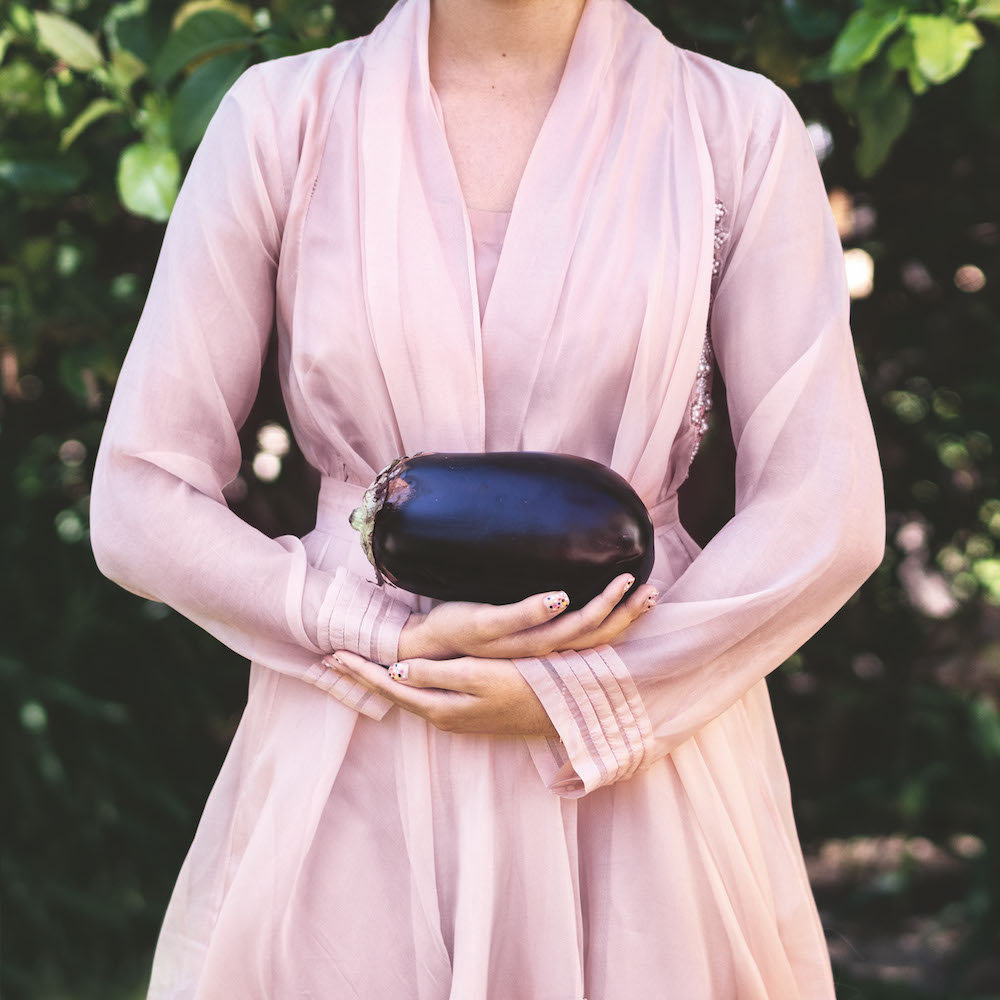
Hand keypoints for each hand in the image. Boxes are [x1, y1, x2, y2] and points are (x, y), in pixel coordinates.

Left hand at [321, 649, 558, 737]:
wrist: (561, 713)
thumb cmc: (524, 686)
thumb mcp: (478, 676)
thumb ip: (437, 675)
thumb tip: (396, 674)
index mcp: (440, 707)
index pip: (389, 686)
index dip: (360, 670)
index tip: (332, 656)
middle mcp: (442, 716)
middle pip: (392, 694)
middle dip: (362, 677)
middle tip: (332, 660)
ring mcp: (456, 718)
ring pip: (406, 697)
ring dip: (380, 681)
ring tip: (357, 667)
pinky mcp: (469, 712)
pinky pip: (423, 697)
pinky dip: (403, 685)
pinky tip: (400, 678)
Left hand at [397, 572, 657, 661]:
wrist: (423, 652)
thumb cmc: (469, 640)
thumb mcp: (511, 633)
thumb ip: (537, 619)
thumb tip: (565, 596)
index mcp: (545, 652)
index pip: (598, 636)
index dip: (628, 618)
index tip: (653, 595)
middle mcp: (535, 652)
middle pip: (593, 634)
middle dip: (626, 613)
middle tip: (652, 590)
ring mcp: (513, 643)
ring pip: (565, 629)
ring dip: (596, 607)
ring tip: (622, 583)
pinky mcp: (488, 631)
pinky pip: (518, 621)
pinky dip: (540, 609)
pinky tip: (561, 596)